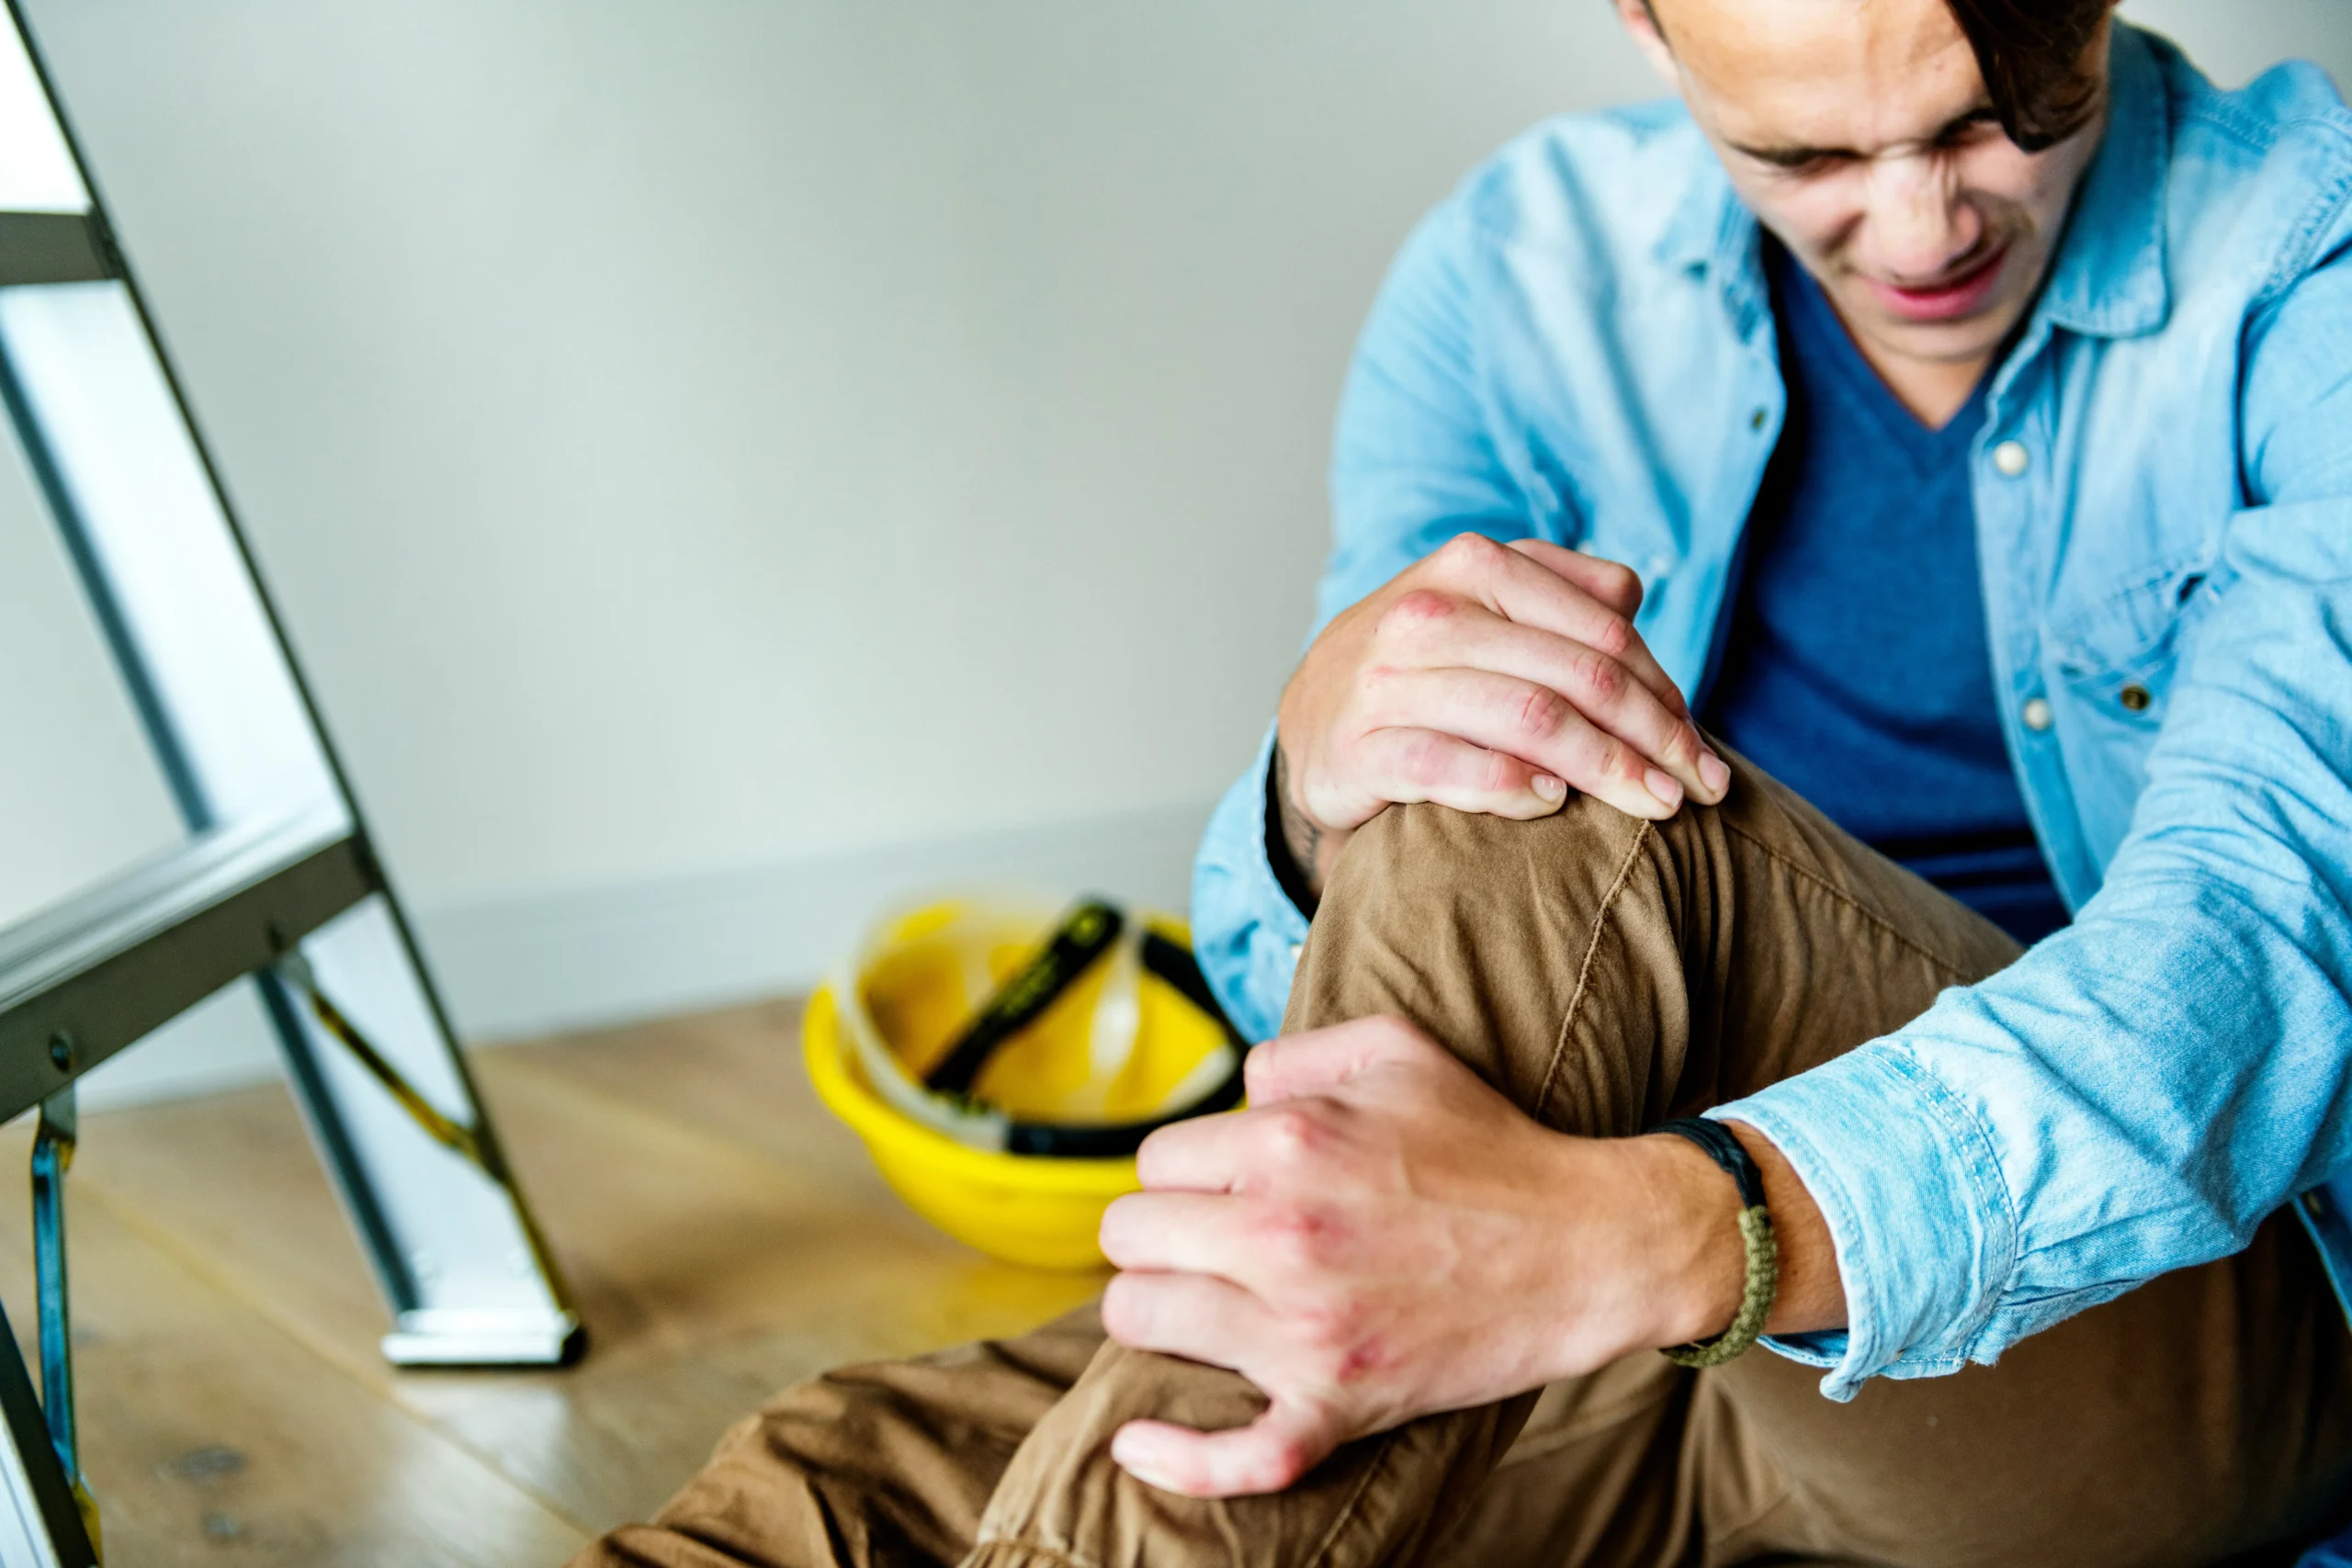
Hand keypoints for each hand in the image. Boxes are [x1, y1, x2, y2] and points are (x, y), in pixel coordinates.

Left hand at [1095, 1017, 1754, 1498]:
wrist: (1587, 1248)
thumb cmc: (1490, 1142)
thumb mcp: (1396, 1050)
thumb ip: (1292, 1054)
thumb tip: (1231, 1098)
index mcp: (1287, 1142)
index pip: (1155, 1160)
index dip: (1187, 1172)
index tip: (1226, 1187)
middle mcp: (1281, 1232)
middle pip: (1128, 1237)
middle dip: (1161, 1234)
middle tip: (1209, 1243)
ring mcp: (1307, 1329)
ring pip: (1140, 1321)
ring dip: (1161, 1311)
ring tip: (1203, 1304)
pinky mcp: (1339, 1404)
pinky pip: (1235, 1455)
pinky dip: (1180, 1458)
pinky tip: (1138, 1446)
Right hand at [1274, 534, 1728, 893]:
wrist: (1312, 717)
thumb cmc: (1426, 667)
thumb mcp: (1485, 609)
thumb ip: (1560, 593)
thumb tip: (1633, 598)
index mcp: (1475, 566)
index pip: (1604, 632)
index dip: (1665, 696)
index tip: (1701, 755)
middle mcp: (1429, 613)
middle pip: (1579, 676)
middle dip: (1653, 740)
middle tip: (1698, 791)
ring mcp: (1388, 681)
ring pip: (1528, 719)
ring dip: (1606, 770)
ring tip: (1653, 806)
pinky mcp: (1357, 748)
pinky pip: (1450, 767)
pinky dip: (1512, 788)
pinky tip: (1553, 804)